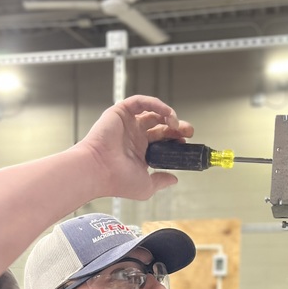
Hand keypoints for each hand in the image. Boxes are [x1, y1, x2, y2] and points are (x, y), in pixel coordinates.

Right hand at [78, 95, 192, 200]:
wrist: (98, 171)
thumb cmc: (117, 181)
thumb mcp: (146, 186)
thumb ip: (161, 181)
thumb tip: (175, 179)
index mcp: (139, 153)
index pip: (162, 142)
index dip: (175, 140)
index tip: (186, 144)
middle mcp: (134, 137)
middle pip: (160, 126)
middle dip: (177, 127)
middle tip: (188, 132)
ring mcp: (127, 124)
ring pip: (153, 112)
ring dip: (168, 115)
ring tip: (177, 124)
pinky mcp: (120, 113)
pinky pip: (140, 102)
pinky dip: (155, 104)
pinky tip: (167, 113)